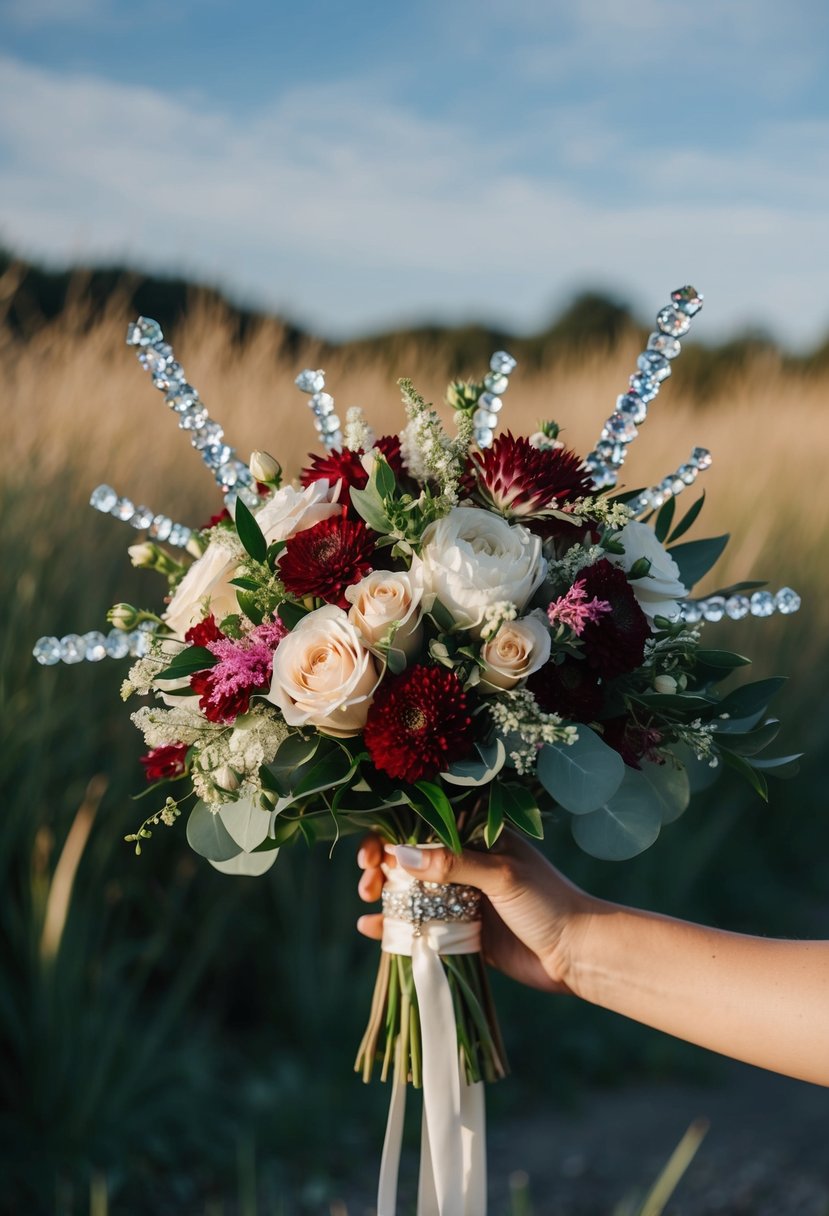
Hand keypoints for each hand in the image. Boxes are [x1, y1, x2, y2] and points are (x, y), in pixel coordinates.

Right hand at [356, 832, 593, 993]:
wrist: (579, 954)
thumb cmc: (548, 902)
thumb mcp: (501, 875)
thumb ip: (452, 864)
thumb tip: (399, 855)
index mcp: (477, 837)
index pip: (424, 825)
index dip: (391, 834)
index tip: (373, 853)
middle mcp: (466, 864)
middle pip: (410, 858)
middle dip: (382, 866)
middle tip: (366, 883)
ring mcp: (463, 898)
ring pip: (411, 892)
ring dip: (384, 895)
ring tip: (368, 904)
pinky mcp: (462, 932)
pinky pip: (421, 926)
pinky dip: (395, 926)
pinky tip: (371, 929)